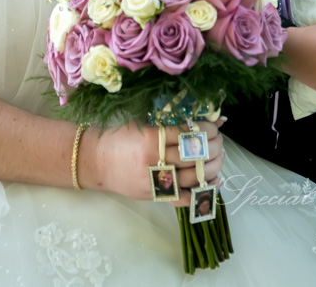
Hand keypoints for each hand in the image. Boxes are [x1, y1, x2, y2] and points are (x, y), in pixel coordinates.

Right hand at [84, 119, 225, 205]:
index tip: (214, 126)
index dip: (208, 129)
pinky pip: (185, 198)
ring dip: (214, 166)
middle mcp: (155, 161)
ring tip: (219, 156)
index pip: (190, 133)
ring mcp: (156, 181)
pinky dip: (203, 191)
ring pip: (195, 176)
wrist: (95, 161)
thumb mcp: (144, 123)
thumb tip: (207, 118)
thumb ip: (173, 122)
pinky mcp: (155, 196)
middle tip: (219, 141)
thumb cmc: (119, 137)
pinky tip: (214, 182)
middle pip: (196, 155)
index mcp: (153, 138)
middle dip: (214, 146)